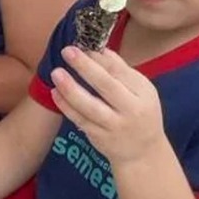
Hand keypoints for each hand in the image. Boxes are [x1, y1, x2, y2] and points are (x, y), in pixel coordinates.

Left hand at [50, 44, 165, 166]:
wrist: (144, 153)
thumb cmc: (141, 114)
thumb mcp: (141, 91)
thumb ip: (121, 71)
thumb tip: (101, 49)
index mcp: (143, 94)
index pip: (120, 72)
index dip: (100, 58)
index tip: (83, 45)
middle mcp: (131, 110)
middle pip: (106, 86)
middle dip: (85, 67)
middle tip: (67, 51)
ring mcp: (114, 126)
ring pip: (90, 106)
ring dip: (70, 89)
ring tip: (56, 73)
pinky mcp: (99, 137)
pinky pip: (80, 120)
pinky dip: (66, 106)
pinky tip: (55, 92)